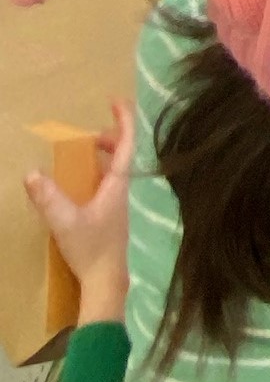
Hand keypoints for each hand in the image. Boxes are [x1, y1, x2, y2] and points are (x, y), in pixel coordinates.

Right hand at [25, 100, 132, 325]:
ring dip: (105, 154)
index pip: (127, 144)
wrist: (106, 280)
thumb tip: (31, 173)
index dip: (124, 120)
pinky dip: (98, 171)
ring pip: (116, 169)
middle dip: (112, 135)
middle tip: (93, 130)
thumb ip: (49, 199)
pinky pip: (108, 182)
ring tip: (87, 148)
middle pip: (124, 153)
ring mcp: (117, 202)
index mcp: (117, 185)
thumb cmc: (92, 249)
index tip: (117, 101)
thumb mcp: (66, 222)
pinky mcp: (110, 214)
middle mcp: (121, 190)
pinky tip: (81, 180)